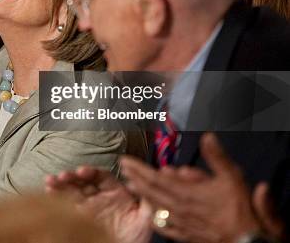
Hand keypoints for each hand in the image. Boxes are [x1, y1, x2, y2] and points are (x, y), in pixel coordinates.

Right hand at [46, 165, 152, 242]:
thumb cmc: (137, 238)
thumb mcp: (145, 218)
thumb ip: (146, 200)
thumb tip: (143, 183)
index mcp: (116, 192)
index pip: (101, 176)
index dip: (90, 172)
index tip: (82, 171)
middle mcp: (100, 197)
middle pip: (83, 181)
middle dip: (72, 177)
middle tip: (62, 176)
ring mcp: (88, 207)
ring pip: (72, 191)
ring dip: (60, 184)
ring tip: (49, 180)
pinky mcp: (79, 218)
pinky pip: (66, 206)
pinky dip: (56, 199)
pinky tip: (48, 193)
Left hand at [121, 133, 283, 242]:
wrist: (247, 240)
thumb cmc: (240, 210)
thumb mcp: (232, 177)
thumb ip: (217, 157)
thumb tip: (207, 137)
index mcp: (186, 192)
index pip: (155, 178)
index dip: (139, 168)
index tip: (126, 160)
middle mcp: (179, 207)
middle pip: (151, 190)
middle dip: (135, 177)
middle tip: (122, 168)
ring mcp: (182, 222)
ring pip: (156, 206)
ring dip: (141, 194)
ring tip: (129, 185)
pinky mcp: (187, 234)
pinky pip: (167, 226)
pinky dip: (157, 218)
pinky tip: (150, 216)